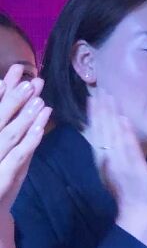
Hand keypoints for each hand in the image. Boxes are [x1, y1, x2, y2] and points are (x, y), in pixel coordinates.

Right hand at [0, 66, 50, 212]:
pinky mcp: (2, 177)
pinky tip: (41, 125)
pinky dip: (30, 139)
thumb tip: (7, 95)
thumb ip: (4, 125)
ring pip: (8, 132)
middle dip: (15, 97)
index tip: (16, 70)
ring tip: (39, 97)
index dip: (1, 90)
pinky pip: (17, 155)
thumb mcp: (2, 152)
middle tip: (32, 80)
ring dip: (24, 114)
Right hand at [84, 91, 146, 219]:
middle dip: (100, 109)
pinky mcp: (132, 167)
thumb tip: (109, 139)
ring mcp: (119, 162)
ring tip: (108, 97)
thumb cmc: (129, 191)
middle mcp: (108, 158)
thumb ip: (112, 154)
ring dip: (109, 115)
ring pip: (111, 134)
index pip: (96, 132)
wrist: (137, 211)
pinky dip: (124, 133)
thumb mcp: (117, 169)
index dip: (94, 115)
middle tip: (98, 89)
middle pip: (101, 129)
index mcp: (103, 158)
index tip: (92, 97)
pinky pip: (127, 148)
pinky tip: (123, 119)